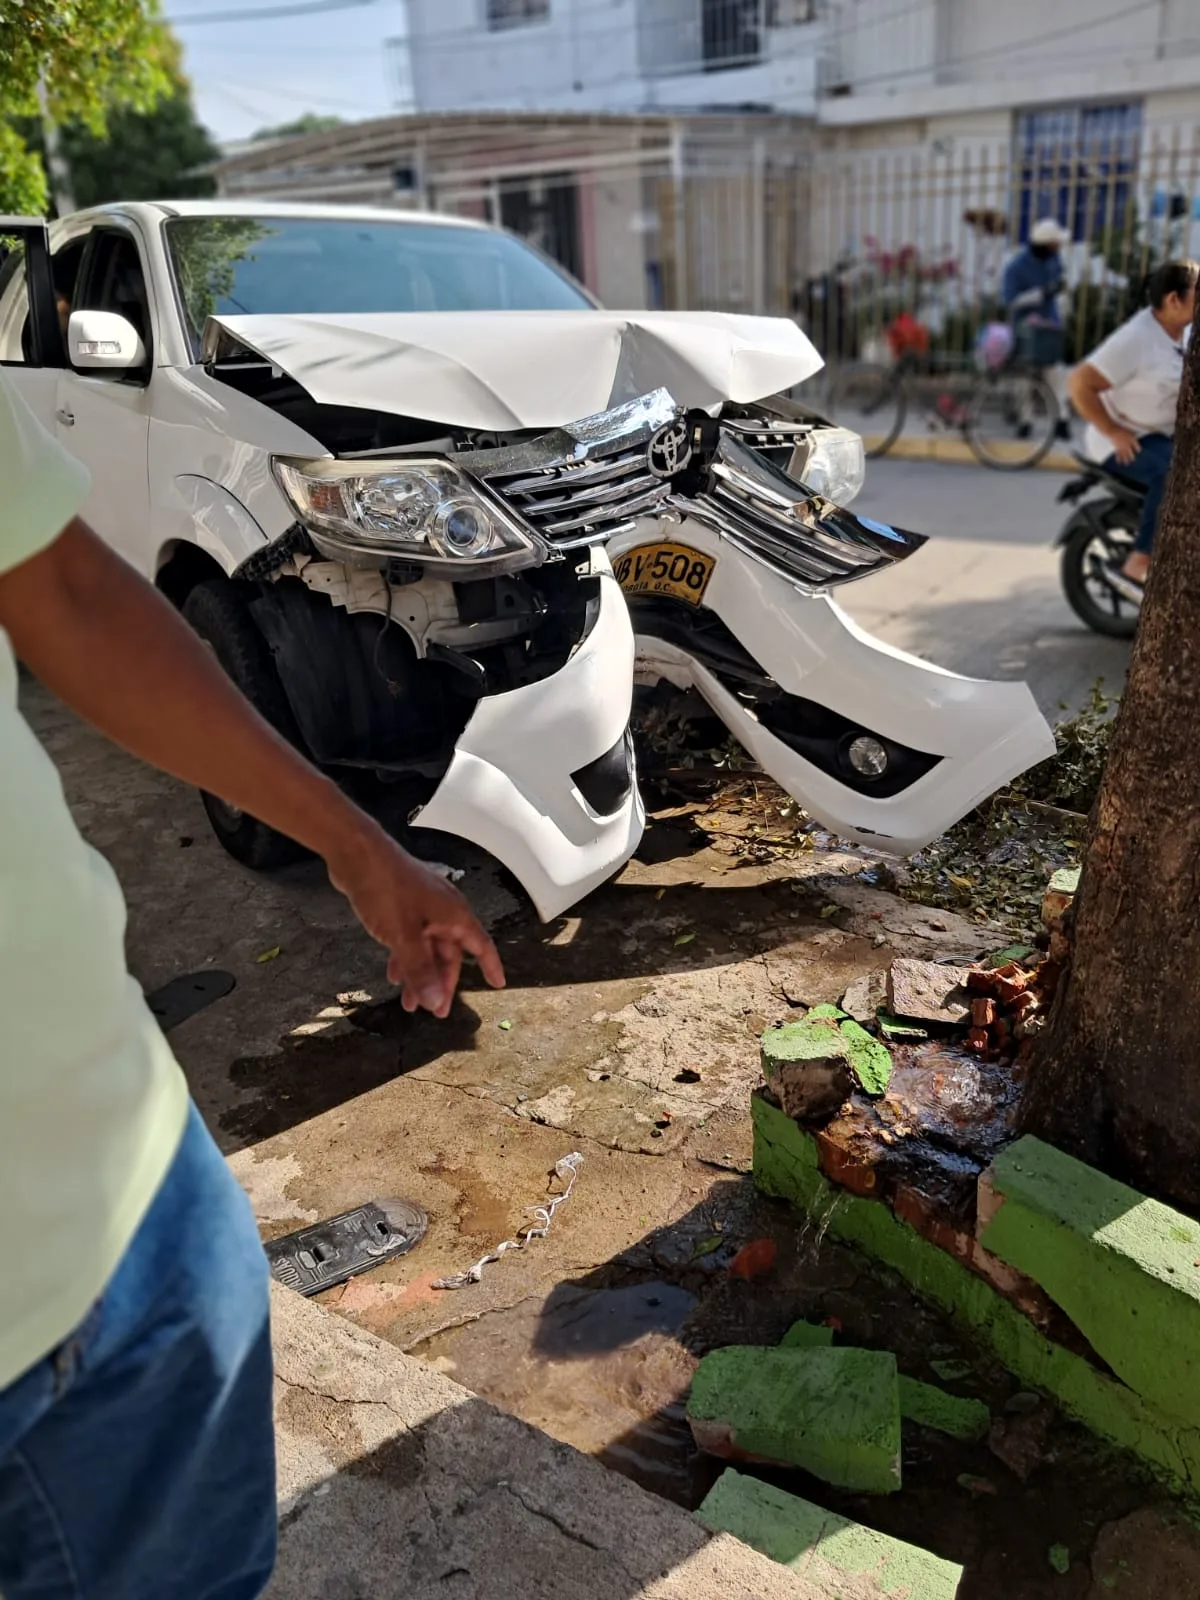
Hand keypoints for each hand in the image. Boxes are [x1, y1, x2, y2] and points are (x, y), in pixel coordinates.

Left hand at [326, 823, 504, 1016]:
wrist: (356, 854)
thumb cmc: (387, 890)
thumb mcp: (404, 937)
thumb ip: (421, 970)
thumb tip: (437, 1002)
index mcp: (454, 915)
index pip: (481, 946)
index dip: (491, 966)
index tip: (497, 985)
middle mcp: (444, 911)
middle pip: (450, 954)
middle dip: (442, 984)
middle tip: (435, 1012)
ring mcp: (423, 908)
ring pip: (428, 949)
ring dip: (420, 975)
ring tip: (409, 1003)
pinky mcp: (403, 905)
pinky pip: (411, 939)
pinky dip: (406, 958)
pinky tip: (394, 974)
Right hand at [1108, 426, 1140, 464]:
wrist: (1113, 432)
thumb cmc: (1121, 430)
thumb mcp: (1129, 432)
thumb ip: (1132, 437)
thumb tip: (1134, 440)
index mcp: (1132, 440)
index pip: (1136, 446)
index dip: (1138, 449)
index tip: (1139, 451)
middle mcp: (1127, 445)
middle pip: (1130, 452)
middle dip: (1132, 457)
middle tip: (1133, 460)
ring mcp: (1122, 448)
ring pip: (1124, 455)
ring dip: (1126, 460)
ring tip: (1127, 464)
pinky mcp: (1117, 449)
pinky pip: (1118, 455)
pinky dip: (1119, 459)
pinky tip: (1119, 462)